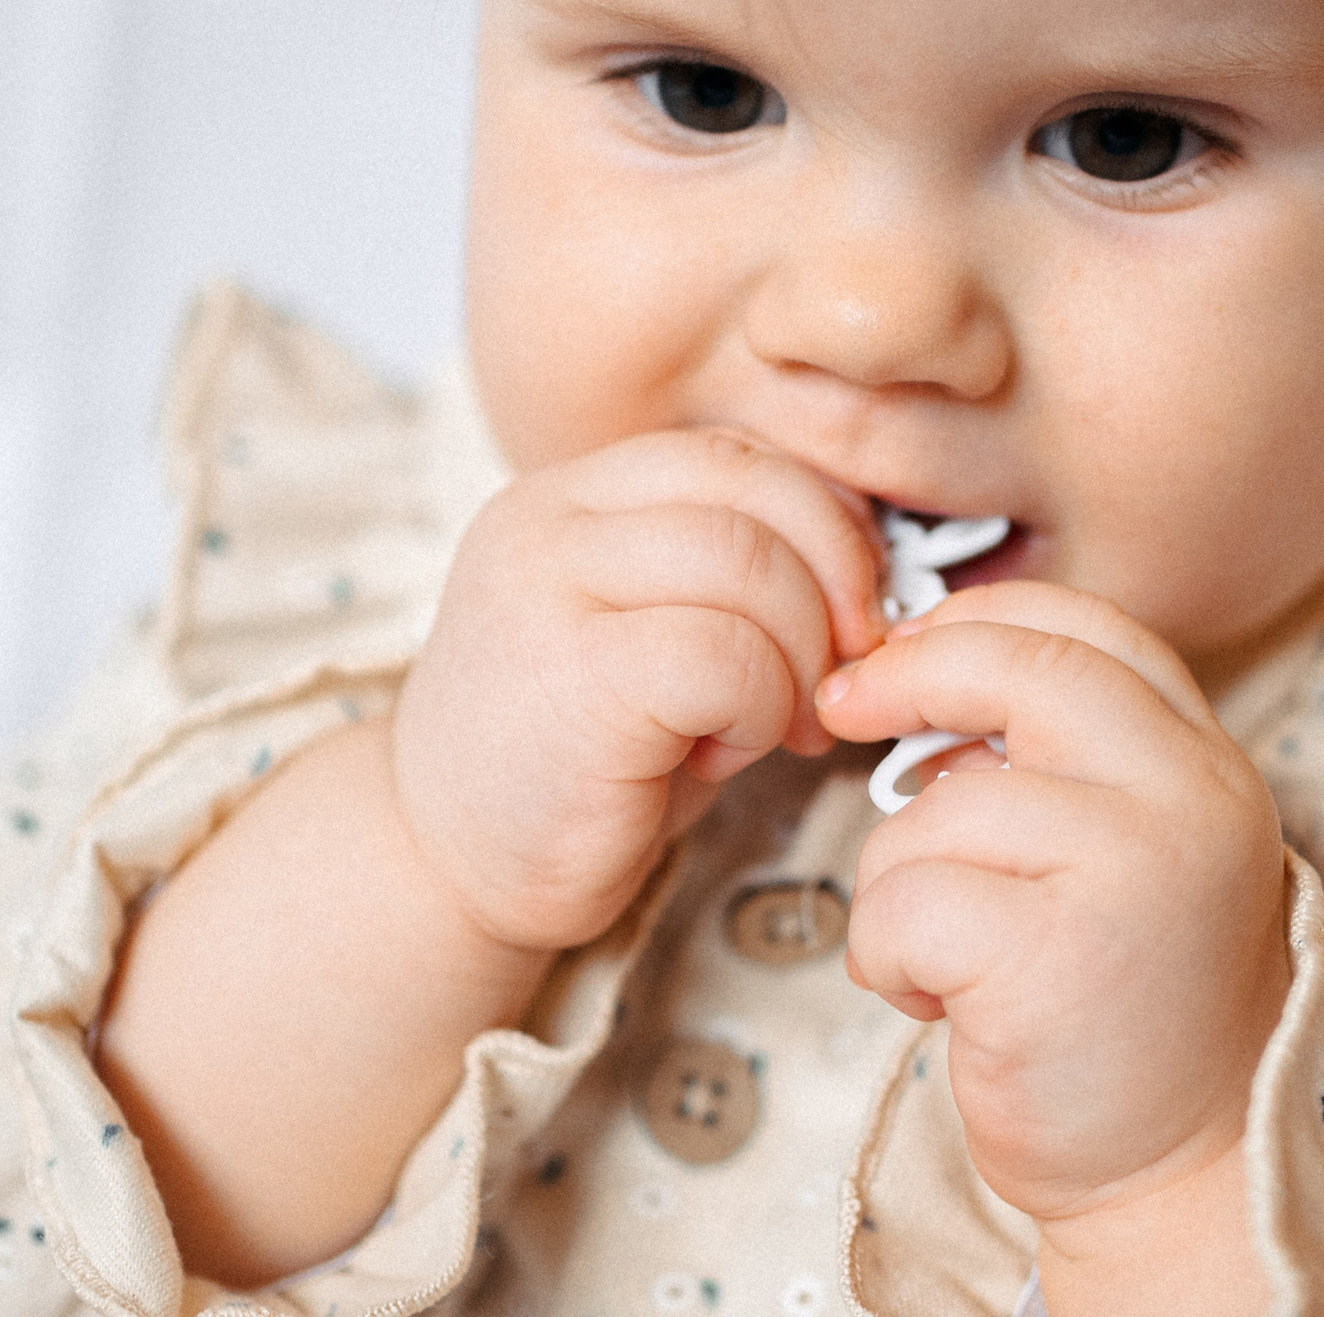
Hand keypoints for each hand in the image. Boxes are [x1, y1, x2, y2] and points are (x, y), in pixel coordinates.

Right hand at [391, 429, 887, 952]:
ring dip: (799, 659)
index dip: (824, 523)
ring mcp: (546, 589)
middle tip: (838, 677)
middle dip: (835, 589)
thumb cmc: (573, 762)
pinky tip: (719, 756)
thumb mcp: (650, 634)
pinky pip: (731, 656)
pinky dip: (761, 709)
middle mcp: (546, 521)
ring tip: (766, 726)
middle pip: (753, 494)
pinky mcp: (571, 675)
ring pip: (751, 567)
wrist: (446, 869)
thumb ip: (731, 577)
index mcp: (569, 496)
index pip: (733, 454)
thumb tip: (877, 570)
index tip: (851, 609)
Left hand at [816, 582, 1290, 1233]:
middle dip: (907, 676)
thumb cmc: (1118, 1007)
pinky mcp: (1058, 956)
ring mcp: (1132, 873)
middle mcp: (1190, 802)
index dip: (975, 620)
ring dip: (900, 885)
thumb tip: (909, 677)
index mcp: (1204, 765)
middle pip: (1018, 669)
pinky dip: (890, 957)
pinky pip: (903, 903)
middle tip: (843, 705)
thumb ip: (1049, 761)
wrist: (1178, 1169)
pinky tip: (940, 1001)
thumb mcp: (1115, 850)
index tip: (899, 648)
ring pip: (932, 812)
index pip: (1087, 628)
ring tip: (954, 956)